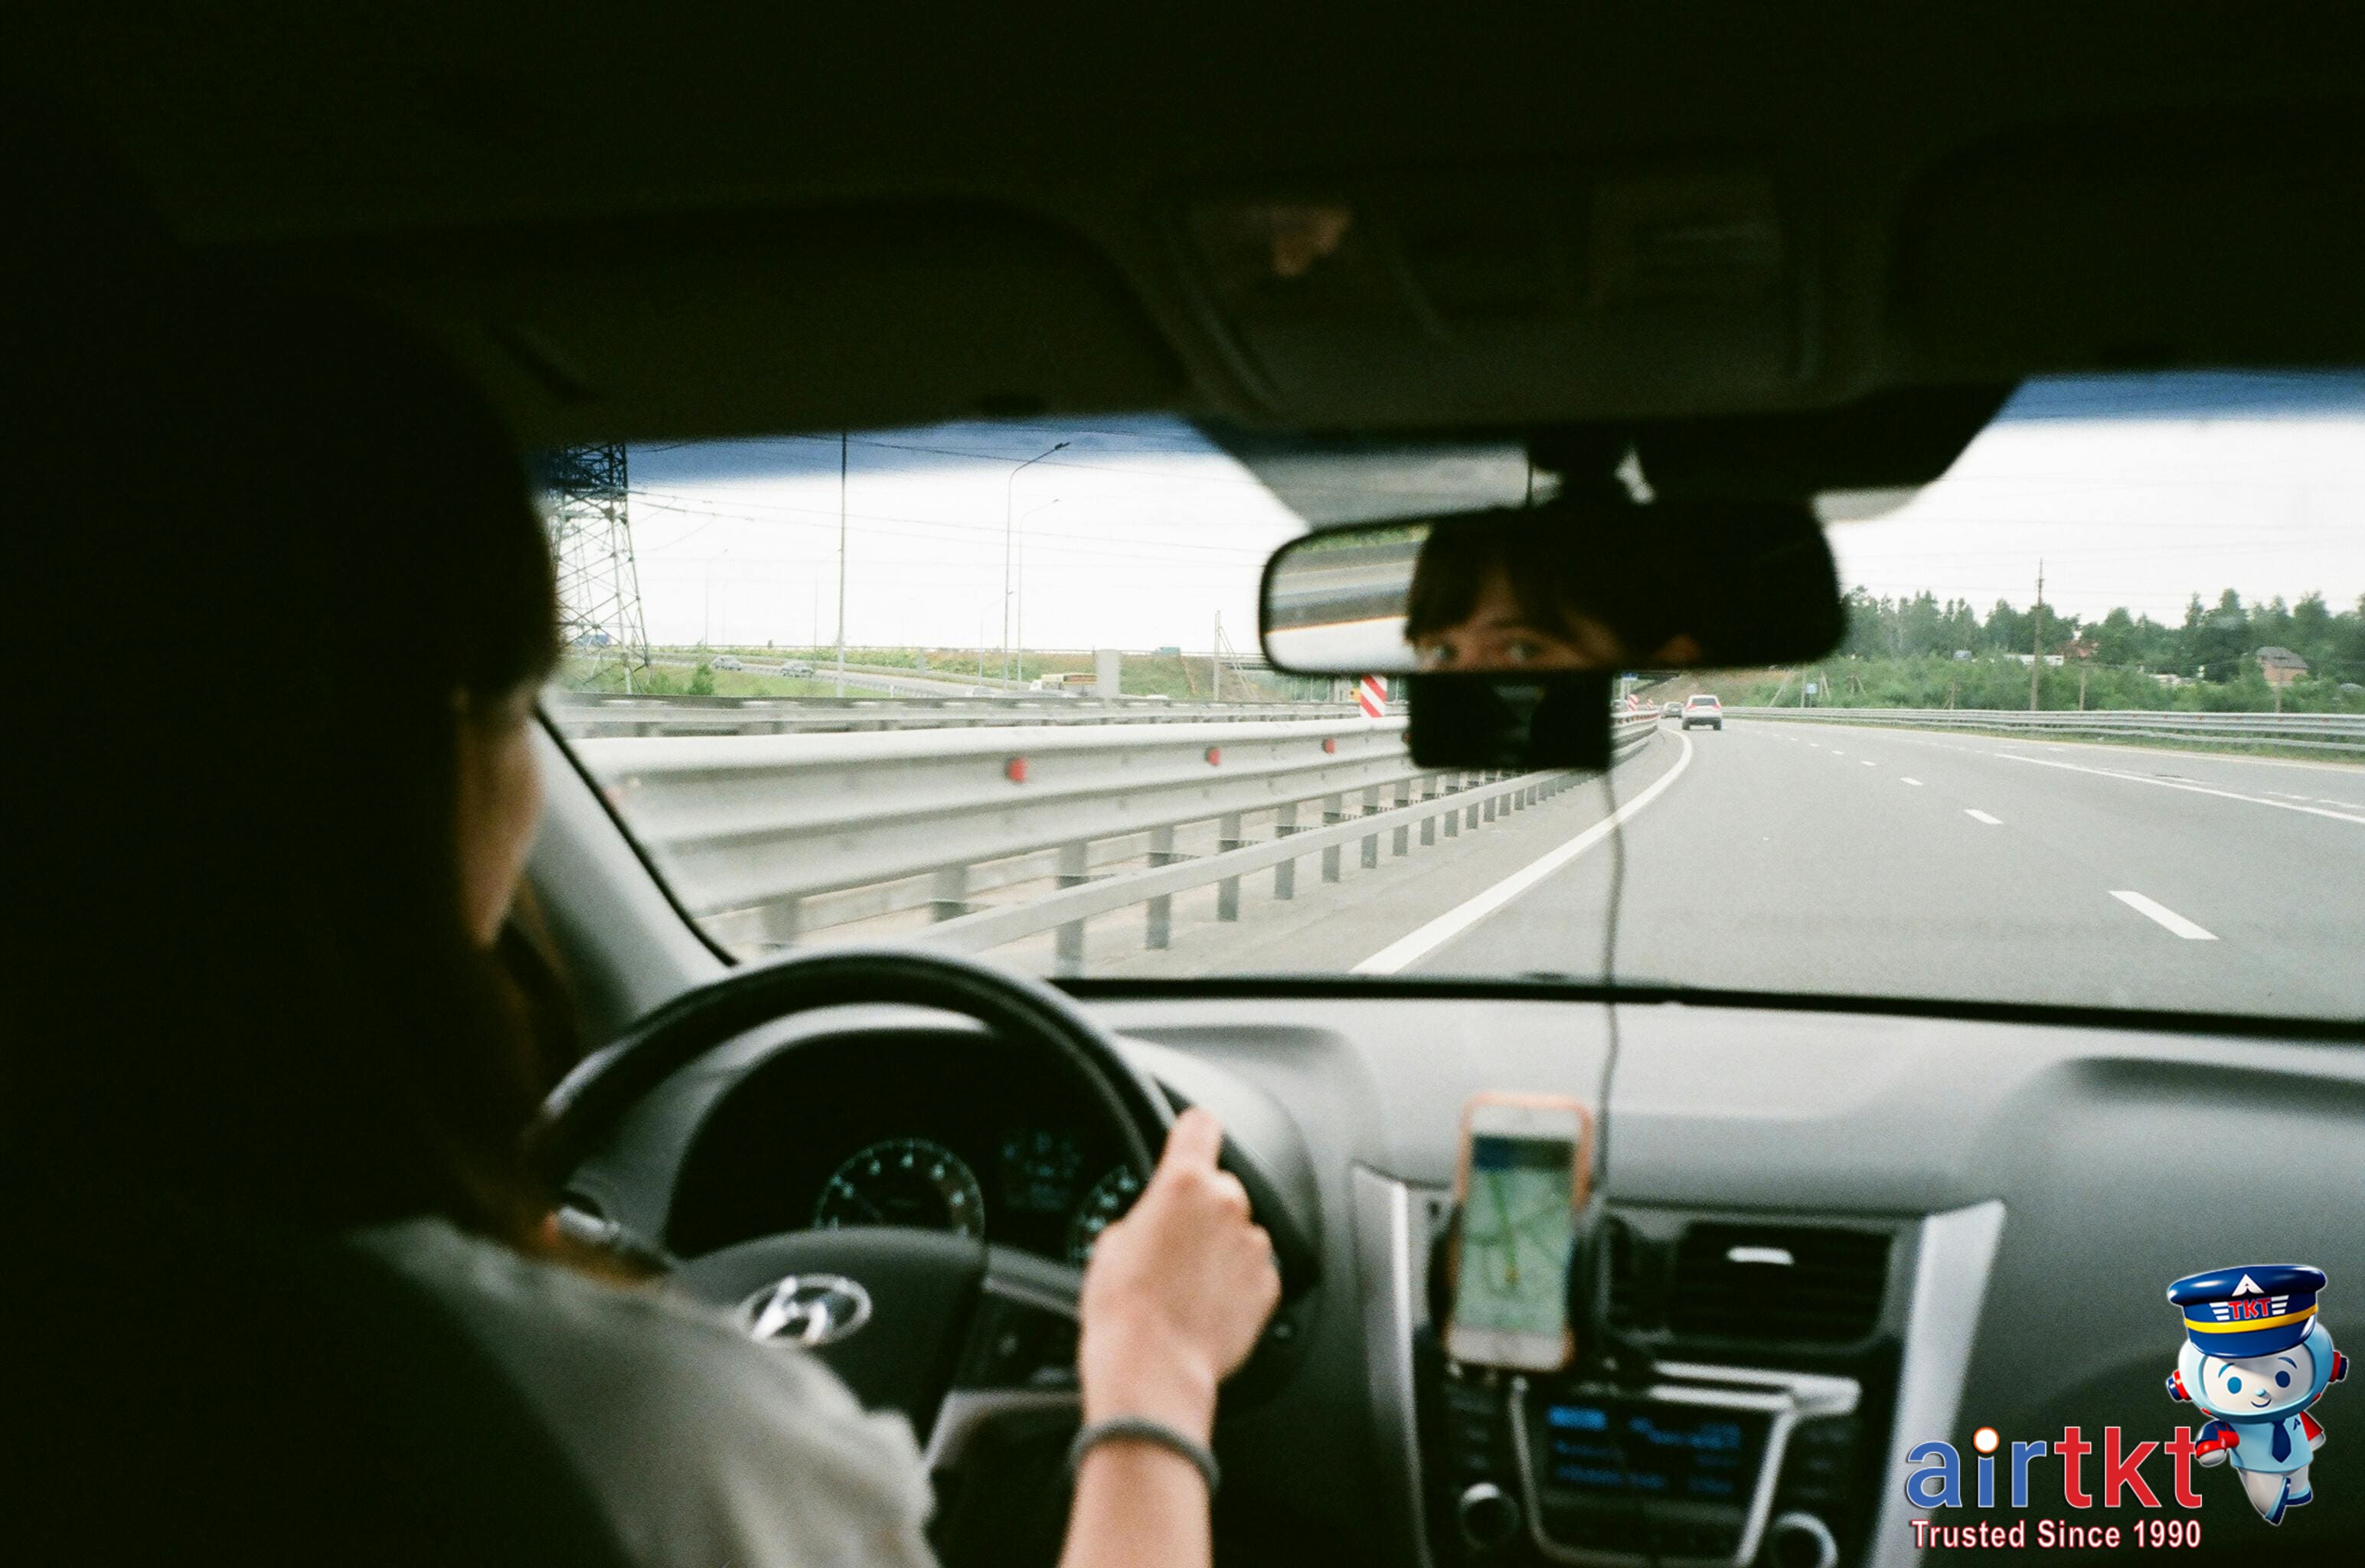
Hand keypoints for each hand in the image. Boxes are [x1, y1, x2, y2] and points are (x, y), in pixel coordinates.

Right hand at [1075, 1108, 1281, 1443]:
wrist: (1153, 1367)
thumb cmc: (1123, 1309)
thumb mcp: (1110, 1245)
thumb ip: (1143, 1215)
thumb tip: (1150, 1224)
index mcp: (1183, 1183)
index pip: (1200, 1125)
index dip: (1193, 1131)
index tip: (1192, 1137)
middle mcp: (1227, 1204)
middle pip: (1220, 1187)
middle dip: (1202, 1210)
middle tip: (1173, 1246)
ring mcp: (1253, 1245)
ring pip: (1239, 1231)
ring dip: (1221, 1248)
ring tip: (1187, 1285)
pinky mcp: (1269, 1284)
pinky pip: (1254, 1270)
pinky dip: (1236, 1282)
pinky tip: (1206, 1305)